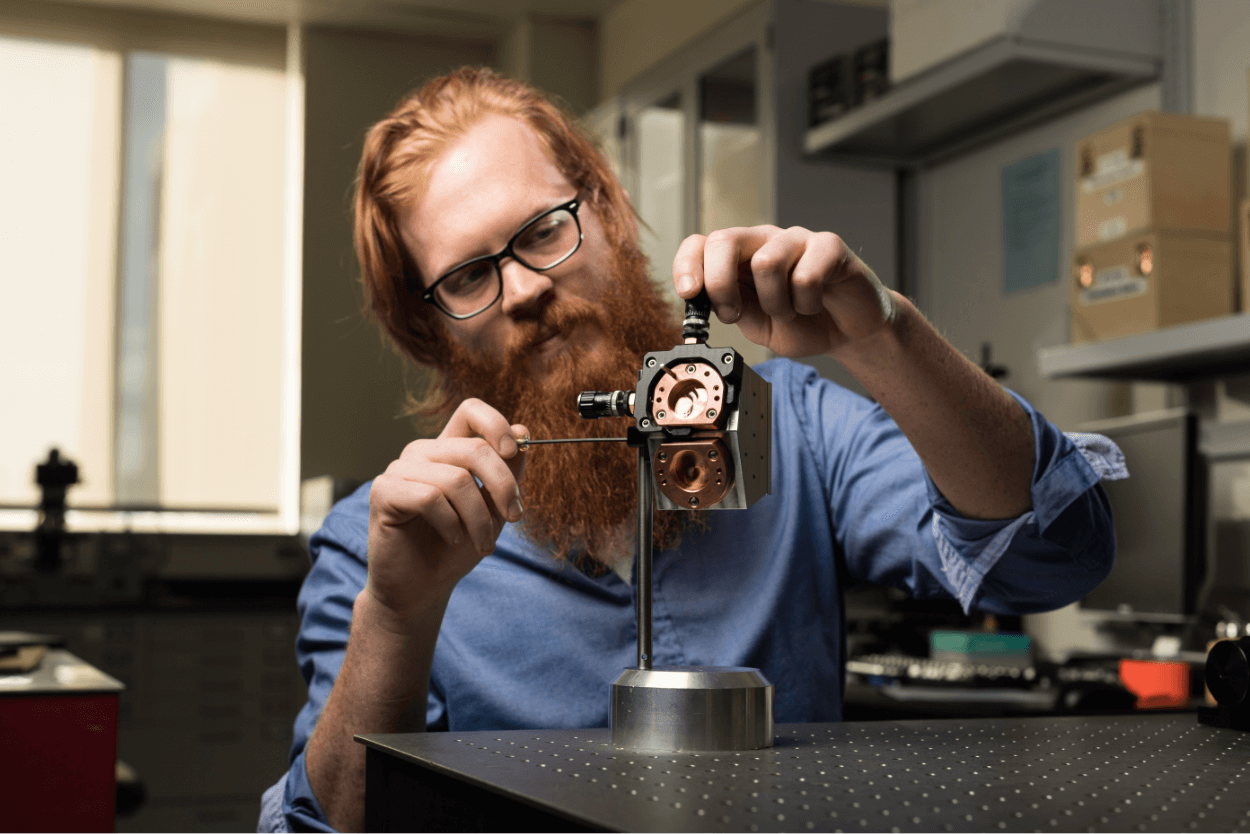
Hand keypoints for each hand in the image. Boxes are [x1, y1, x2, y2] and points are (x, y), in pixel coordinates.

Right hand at [364, 398, 526, 630]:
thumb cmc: (455, 548)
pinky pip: (430, 498)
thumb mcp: (493, 508)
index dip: (496, 424)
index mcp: (448, 450)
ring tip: (482, 543)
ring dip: (479, 518)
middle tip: (514, 516)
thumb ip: (507, 471)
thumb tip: (522, 428)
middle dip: (503, 486)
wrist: (422, 589)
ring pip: (456, 479)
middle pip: (473, 448)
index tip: (513, 452)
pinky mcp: (383, 492)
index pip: (471, 410)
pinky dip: (451, 524)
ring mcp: (399, 470)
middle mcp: (421, 453)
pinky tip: (451, 538)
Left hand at [673, 226, 896, 359]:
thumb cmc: (802, 324)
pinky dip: (806, 302)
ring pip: (766, 262)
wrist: (848, 332)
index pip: (700, 244)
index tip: (688, 294)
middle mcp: (764, 241)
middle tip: (734, 314)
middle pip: (724, 241)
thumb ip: (731, 309)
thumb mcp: (756, 324)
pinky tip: (813, 305)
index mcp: (739, 258)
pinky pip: (807, 273)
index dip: (687, 264)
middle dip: (719, 285)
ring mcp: (796, 240)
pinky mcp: (829, 246)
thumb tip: (697, 302)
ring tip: (789, 313)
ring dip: (774, 302)